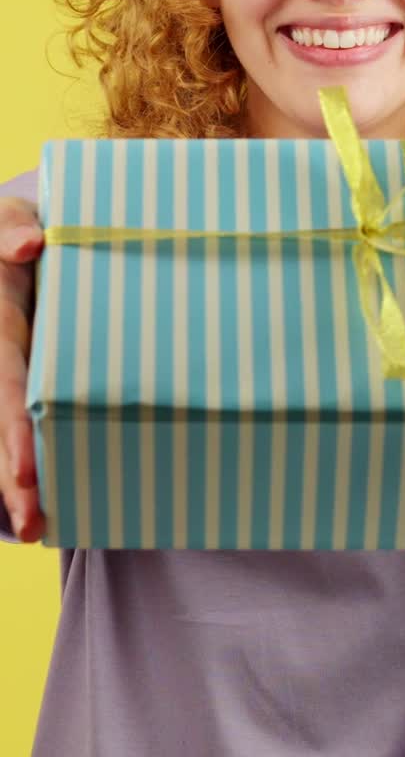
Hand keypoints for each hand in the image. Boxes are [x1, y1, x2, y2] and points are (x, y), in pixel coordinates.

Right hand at [0, 198, 45, 541]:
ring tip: (40, 530)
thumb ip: (11, 233)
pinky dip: (25, 471)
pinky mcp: (17, 394)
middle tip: (34, 523)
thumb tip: (31, 245)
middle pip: (0, 425)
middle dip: (13, 476)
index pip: (4, 388)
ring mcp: (3, 381)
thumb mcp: (6, 226)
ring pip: (0, 440)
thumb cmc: (10, 239)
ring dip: (14, 486)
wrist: (7, 250)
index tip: (25, 471)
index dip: (12, 433)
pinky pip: (16, 432)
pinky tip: (47, 509)